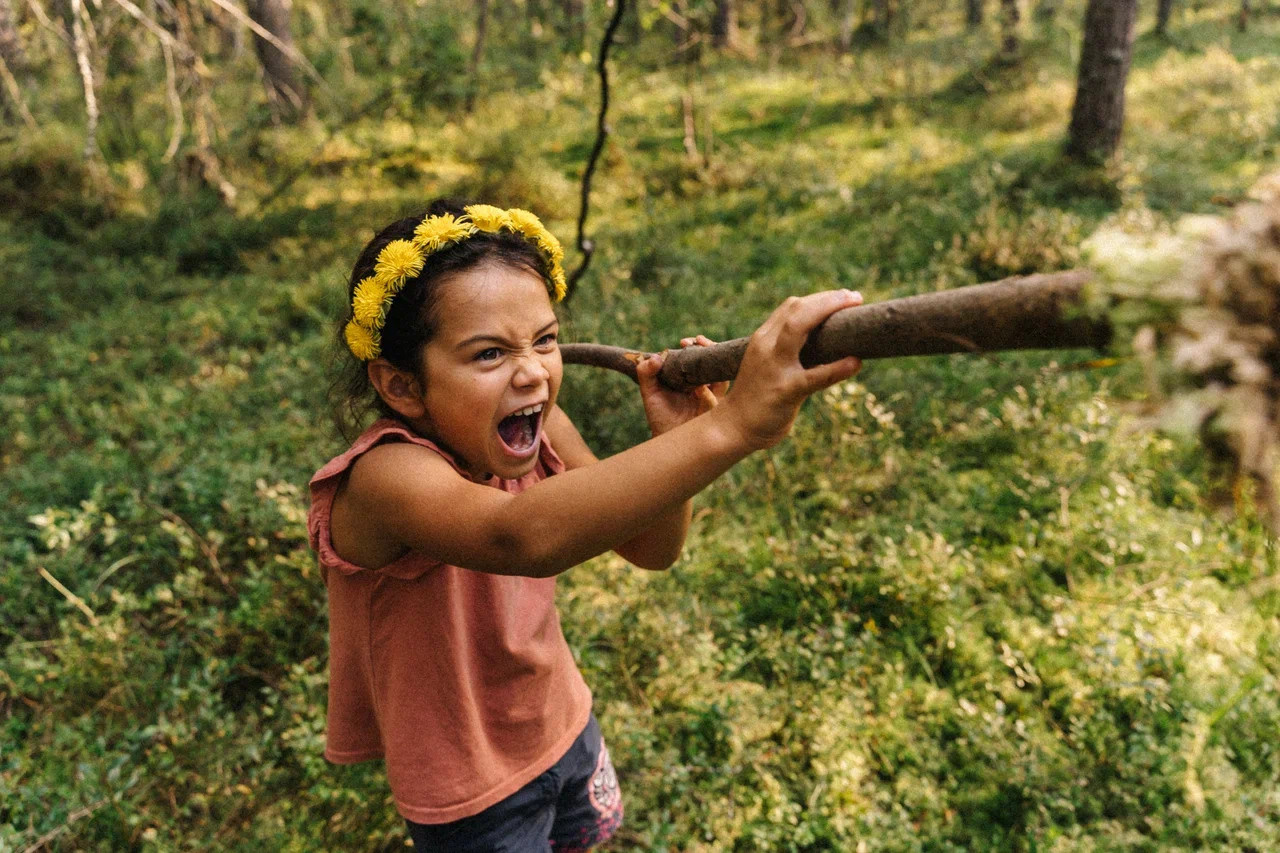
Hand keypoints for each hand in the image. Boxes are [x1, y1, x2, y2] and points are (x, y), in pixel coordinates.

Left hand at [637, 335, 728, 435]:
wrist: (668, 440)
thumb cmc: (661, 418)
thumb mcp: (650, 393)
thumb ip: (646, 373)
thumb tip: (657, 356)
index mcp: (690, 378)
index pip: (697, 357)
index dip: (695, 346)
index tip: (685, 342)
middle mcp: (704, 385)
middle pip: (713, 361)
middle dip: (708, 347)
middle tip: (698, 340)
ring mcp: (712, 396)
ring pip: (721, 375)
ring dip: (713, 363)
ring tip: (702, 353)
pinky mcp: (715, 411)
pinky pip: (716, 400)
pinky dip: (708, 395)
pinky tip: (699, 391)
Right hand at [717, 290, 863, 450]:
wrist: (733, 427)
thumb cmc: (756, 395)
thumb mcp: (767, 364)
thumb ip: (786, 349)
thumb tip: (825, 341)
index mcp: (763, 339)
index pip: (791, 306)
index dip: (820, 298)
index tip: (844, 296)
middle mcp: (765, 347)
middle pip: (796, 309)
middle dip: (828, 299)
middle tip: (856, 297)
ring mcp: (774, 367)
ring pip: (798, 328)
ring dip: (829, 313)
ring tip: (855, 312)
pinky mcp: (785, 391)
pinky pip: (815, 376)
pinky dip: (838, 368)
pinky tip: (856, 362)